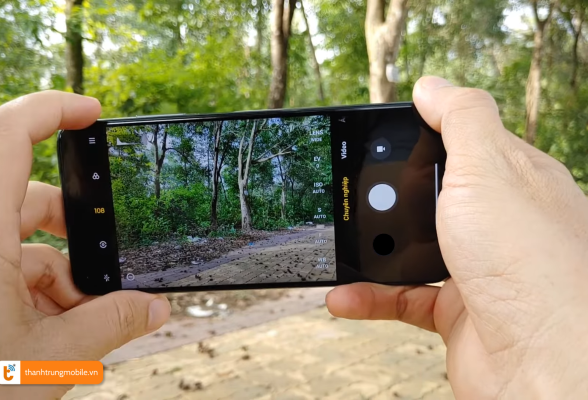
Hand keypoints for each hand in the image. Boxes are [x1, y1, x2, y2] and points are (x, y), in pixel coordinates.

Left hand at [0, 91, 170, 399]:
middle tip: (103, 268)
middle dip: (74, 229)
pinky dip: (32, 288)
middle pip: (28, 197)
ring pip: (16, 237)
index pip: (7, 135)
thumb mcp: (47, 358)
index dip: (52, 109)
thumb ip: (110, 325)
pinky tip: (50, 329)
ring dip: (56, 272)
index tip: (92, 112)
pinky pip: (1, 263)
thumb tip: (156, 308)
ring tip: (78, 319)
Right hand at [326, 77, 587, 398]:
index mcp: (512, 179)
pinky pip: (403, 297)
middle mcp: (498, 223)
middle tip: (350, 192)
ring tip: (338, 243)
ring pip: (412, 247)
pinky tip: (344, 295)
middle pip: (432, 196)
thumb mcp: (488, 166)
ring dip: (373, 248)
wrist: (547, 365)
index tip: (378, 135)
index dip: (422, 134)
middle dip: (388, 196)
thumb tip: (431, 86)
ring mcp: (477, 268)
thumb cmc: (526, 261)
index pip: (463, 143)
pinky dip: (370, 296)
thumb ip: (461, 118)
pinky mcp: (457, 313)